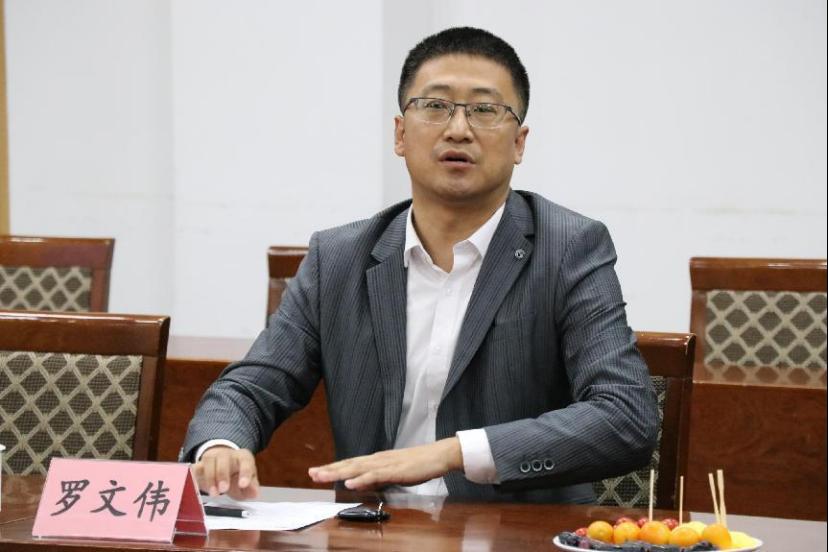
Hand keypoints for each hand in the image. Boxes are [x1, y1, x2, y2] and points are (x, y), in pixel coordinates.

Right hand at [192, 446, 259, 499]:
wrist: (224, 466)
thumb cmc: (238, 475)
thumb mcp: (249, 482)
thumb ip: (252, 488)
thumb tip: (255, 493)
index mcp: (243, 457)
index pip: (246, 461)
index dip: (245, 473)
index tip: (243, 484)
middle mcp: (227, 455)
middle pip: (224, 459)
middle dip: (223, 474)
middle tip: (223, 489)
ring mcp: (212, 458)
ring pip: (209, 461)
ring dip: (210, 478)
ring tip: (214, 493)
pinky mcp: (199, 465)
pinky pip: (194, 468)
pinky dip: (193, 476)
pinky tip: (194, 487)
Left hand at [307, 437, 462, 490]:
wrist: (437, 456)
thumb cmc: (417, 464)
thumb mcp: (393, 473)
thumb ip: (377, 478)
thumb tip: (361, 484)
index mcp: (376, 460)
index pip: (350, 463)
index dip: (332, 467)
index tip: (316, 471)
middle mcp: (377, 459)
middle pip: (349, 464)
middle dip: (329, 469)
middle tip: (312, 473)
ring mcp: (385, 463)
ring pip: (357, 468)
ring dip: (339, 473)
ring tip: (323, 477)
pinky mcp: (395, 470)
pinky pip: (375, 475)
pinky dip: (361, 479)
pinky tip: (350, 483)